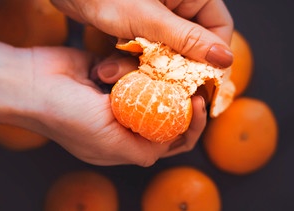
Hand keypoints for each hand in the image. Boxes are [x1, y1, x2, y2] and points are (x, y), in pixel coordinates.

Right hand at [0, 40, 205, 165]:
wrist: (28, 81)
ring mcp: (115, 97)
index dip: (189, 127)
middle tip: (195, 88)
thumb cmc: (62, 116)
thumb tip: (170, 144)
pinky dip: (144, 67)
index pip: (166, 143)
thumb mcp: (105, 143)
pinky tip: (148, 62)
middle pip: (165, 117)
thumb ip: (139, 150)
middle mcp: (120, 123)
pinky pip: (136, 70)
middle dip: (184, 105)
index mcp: (119, 145)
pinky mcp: (109, 74)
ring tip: (171, 74)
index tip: (197, 105)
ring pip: (153, 92)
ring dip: (163, 84)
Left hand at [51, 0, 233, 67]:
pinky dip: (130, 60)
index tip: (199, 82)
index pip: (218, 29)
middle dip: (170, 66)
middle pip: (191, 44)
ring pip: (165, 51)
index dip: (211, 58)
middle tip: (157, 83)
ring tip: (119, 69)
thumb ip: (186, 39)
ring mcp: (156, 14)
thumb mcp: (148, 18)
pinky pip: (144, 50)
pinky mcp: (136, 24)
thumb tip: (224, 59)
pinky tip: (111, 64)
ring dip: (144, 66)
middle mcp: (178, 3)